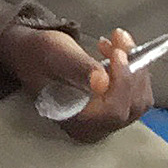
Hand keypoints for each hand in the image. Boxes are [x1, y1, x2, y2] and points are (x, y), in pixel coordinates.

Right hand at [0, 24, 146, 140]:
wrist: (29, 54)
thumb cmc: (38, 54)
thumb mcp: (54, 53)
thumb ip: (78, 68)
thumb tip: (102, 81)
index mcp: (76, 121)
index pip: (113, 111)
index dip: (123, 83)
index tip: (118, 53)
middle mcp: (94, 128)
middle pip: (132, 107)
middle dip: (132, 70)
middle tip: (119, 38)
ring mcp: (106, 120)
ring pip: (139, 100)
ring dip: (136, 67)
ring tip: (117, 42)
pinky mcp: (113, 108)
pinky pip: (136, 94)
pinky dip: (134, 70)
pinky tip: (118, 52)